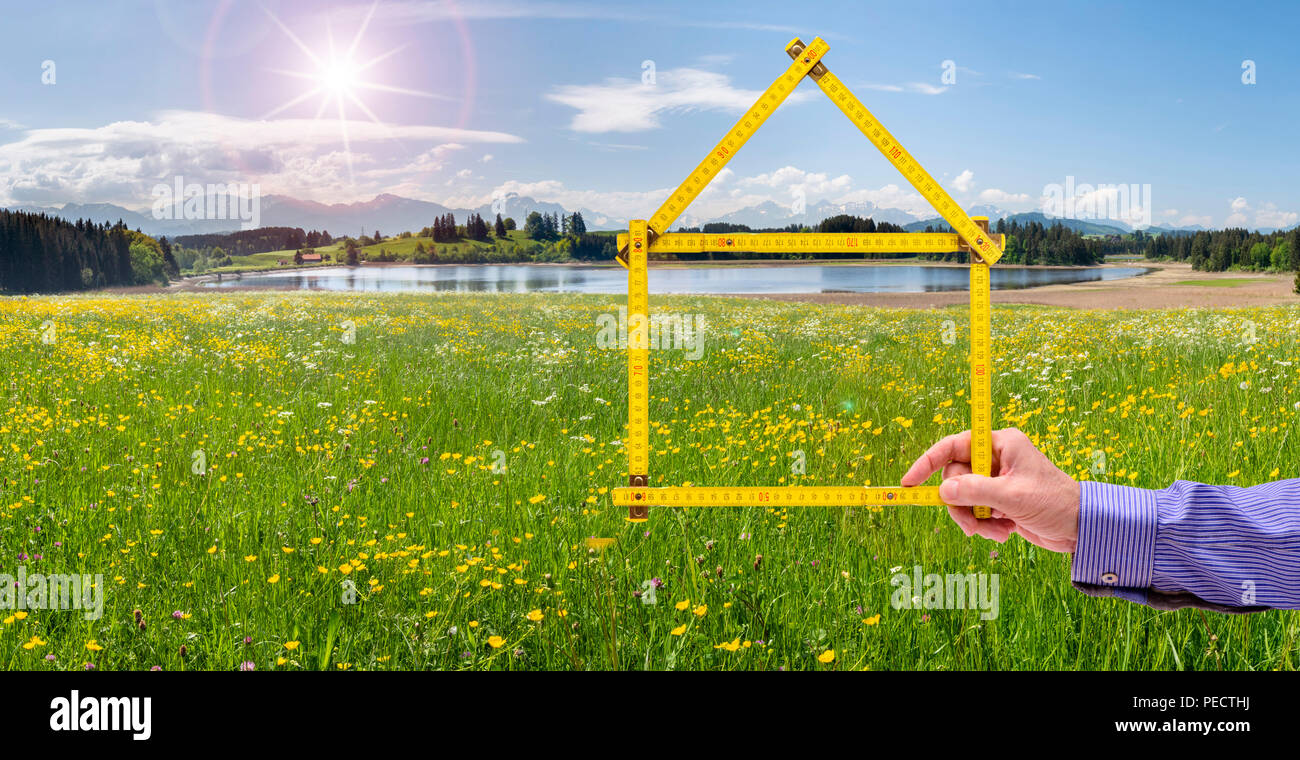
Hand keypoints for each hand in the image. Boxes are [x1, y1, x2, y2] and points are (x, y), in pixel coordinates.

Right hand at [900, 428, 1079, 551]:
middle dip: (961, 504)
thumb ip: (974, 491)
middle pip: (955, 478)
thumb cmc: (1054, 503)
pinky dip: (984, 525)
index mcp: (1000, 444)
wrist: (1081, 528)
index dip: (928, 462)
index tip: (909, 482)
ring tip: (994, 531)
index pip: (953, 446)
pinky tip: (1004, 532)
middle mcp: (996, 459)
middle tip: (972, 523)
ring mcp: (997, 480)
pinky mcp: (999, 500)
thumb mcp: (1012, 496)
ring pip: (962, 498)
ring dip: (974, 519)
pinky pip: (975, 511)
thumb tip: (943, 491)